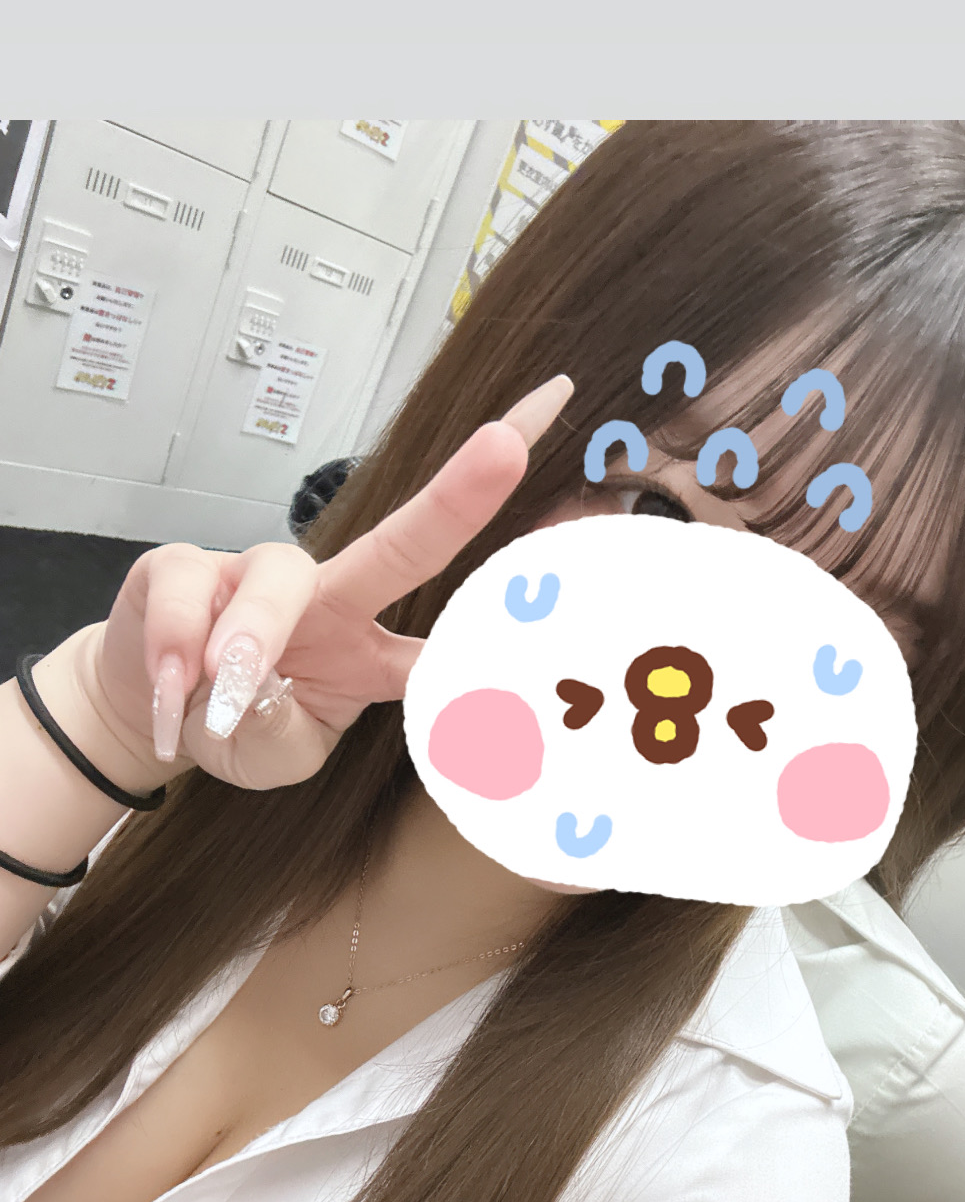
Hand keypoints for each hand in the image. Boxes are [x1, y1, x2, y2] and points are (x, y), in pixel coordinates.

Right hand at [65, 376, 572, 793]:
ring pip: (278, 579)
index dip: (512, 590)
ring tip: (221, 695)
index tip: (585, 532)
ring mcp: (255, 572)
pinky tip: (171, 697)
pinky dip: (175, 653)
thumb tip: (265, 708)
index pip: (455, 614)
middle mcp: (328, 593)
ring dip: (250, 640)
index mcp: (369, 646)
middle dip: (463, 490)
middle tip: (511, 446)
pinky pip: (189, 594)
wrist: (142, 712)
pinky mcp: (183, 566)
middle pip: (405, 538)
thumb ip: (292, 741)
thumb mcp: (283, 755)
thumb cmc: (234, 725)